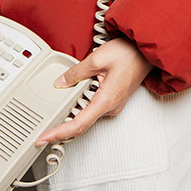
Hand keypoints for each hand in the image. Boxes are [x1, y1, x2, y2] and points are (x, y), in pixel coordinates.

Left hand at [35, 37, 152, 146]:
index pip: (78, 125)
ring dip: (72, 108)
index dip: (58, 134)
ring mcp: (113, 104)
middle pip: (80, 122)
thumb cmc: (129, 54)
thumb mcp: (97, 59)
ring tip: (63, 96)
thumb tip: (61, 83)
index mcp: (106, 101)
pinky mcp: (113, 99)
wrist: (146, 51)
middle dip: (61, 123)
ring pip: (86, 113)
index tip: (44, 139)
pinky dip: (81, 102)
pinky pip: (93, 106)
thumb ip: (76, 73)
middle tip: (45, 125)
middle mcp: (111, 107)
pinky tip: (76, 91)